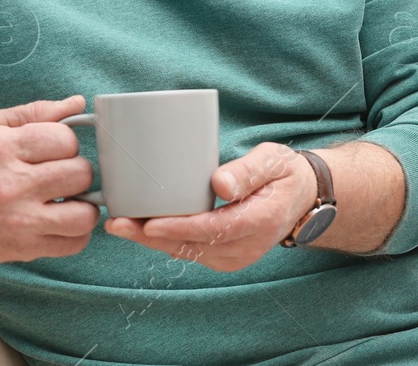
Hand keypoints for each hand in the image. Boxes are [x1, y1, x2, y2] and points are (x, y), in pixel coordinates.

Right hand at [0, 94, 99, 267]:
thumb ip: (35, 112)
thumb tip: (77, 104)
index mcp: (3, 149)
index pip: (65, 140)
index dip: (66, 144)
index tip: (55, 151)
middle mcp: (11, 185)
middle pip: (80, 173)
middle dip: (77, 172)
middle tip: (60, 175)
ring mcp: (19, 221)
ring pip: (84, 213)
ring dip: (83, 205)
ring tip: (67, 200)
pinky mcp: (24, 249)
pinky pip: (74, 243)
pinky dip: (76, 233)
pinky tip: (60, 221)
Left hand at [104, 142, 318, 270]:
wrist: (301, 198)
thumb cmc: (284, 173)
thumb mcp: (273, 162)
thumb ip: (248, 172)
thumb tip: (220, 184)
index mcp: (260, 221)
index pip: (213, 229)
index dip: (178, 228)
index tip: (147, 222)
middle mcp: (246, 246)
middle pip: (192, 246)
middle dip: (151, 237)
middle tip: (116, 223)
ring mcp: (235, 255)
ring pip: (186, 252)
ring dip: (151, 242)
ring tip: (119, 225)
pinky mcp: (224, 255)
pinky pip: (190, 251)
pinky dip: (164, 241)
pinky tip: (140, 229)